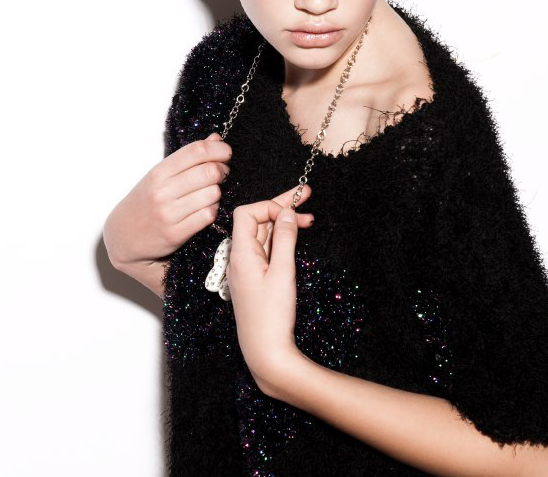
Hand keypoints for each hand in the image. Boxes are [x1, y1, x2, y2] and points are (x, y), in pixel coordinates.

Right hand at [104, 132, 233, 269]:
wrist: (124, 236)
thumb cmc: (144, 202)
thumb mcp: (160, 176)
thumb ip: (188, 157)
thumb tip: (215, 139)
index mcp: (159, 172)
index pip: (197, 151)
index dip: (218, 149)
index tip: (225, 153)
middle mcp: (163, 191)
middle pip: (209, 171)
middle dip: (223, 171)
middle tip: (223, 174)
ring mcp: (169, 213)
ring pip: (212, 194)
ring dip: (218, 193)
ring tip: (211, 194)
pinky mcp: (175, 234)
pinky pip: (208, 216)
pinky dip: (213, 211)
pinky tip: (206, 210)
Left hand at [227, 184, 312, 390]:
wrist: (265, 352)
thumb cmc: (272, 316)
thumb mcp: (283, 272)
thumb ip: (284, 239)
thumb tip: (286, 213)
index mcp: (240, 254)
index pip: (246, 213)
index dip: (269, 205)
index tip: (292, 211)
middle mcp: (239, 259)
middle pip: (255, 221)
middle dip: (280, 207)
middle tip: (306, 196)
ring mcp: (246, 270)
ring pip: (262, 236)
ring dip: (283, 224)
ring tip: (308, 217)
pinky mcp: (254, 279)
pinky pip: (264, 251)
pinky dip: (280, 240)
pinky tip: (294, 238)